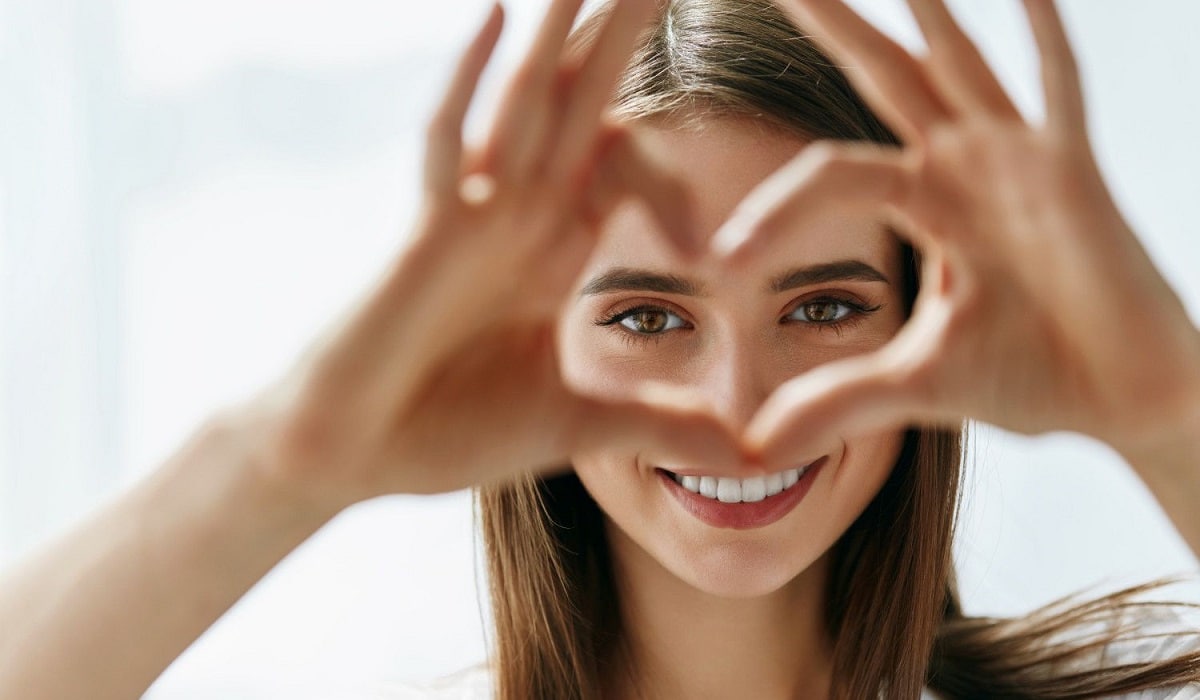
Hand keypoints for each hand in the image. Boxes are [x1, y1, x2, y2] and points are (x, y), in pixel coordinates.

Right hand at [236, 0, 743, 507]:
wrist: (349, 459)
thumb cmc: (444, 433)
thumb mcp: (578, 426)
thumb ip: (660, 425)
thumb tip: (751, 457)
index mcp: (553, 251)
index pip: (619, 166)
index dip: (668, 150)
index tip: (716, 129)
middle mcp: (517, 217)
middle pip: (580, 105)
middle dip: (622, 35)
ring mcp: (470, 217)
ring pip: (526, 102)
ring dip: (563, 32)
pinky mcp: (425, 234)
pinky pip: (449, 143)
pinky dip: (469, 82)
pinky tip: (497, 14)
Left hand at [714, 0, 1199, 466]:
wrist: (1125, 399)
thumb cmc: (1033, 377)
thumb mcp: (915, 385)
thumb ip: (835, 402)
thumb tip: (751, 449)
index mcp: (922, 203)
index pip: (826, 176)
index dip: (772, 212)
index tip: (720, 261)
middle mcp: (962, 165)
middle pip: (880, 75)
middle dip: (832, 22)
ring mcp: (1018, 160)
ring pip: (956, 62)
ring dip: (922, 8)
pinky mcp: (1073, 172)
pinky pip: (1057, 89)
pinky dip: (1041, 37)